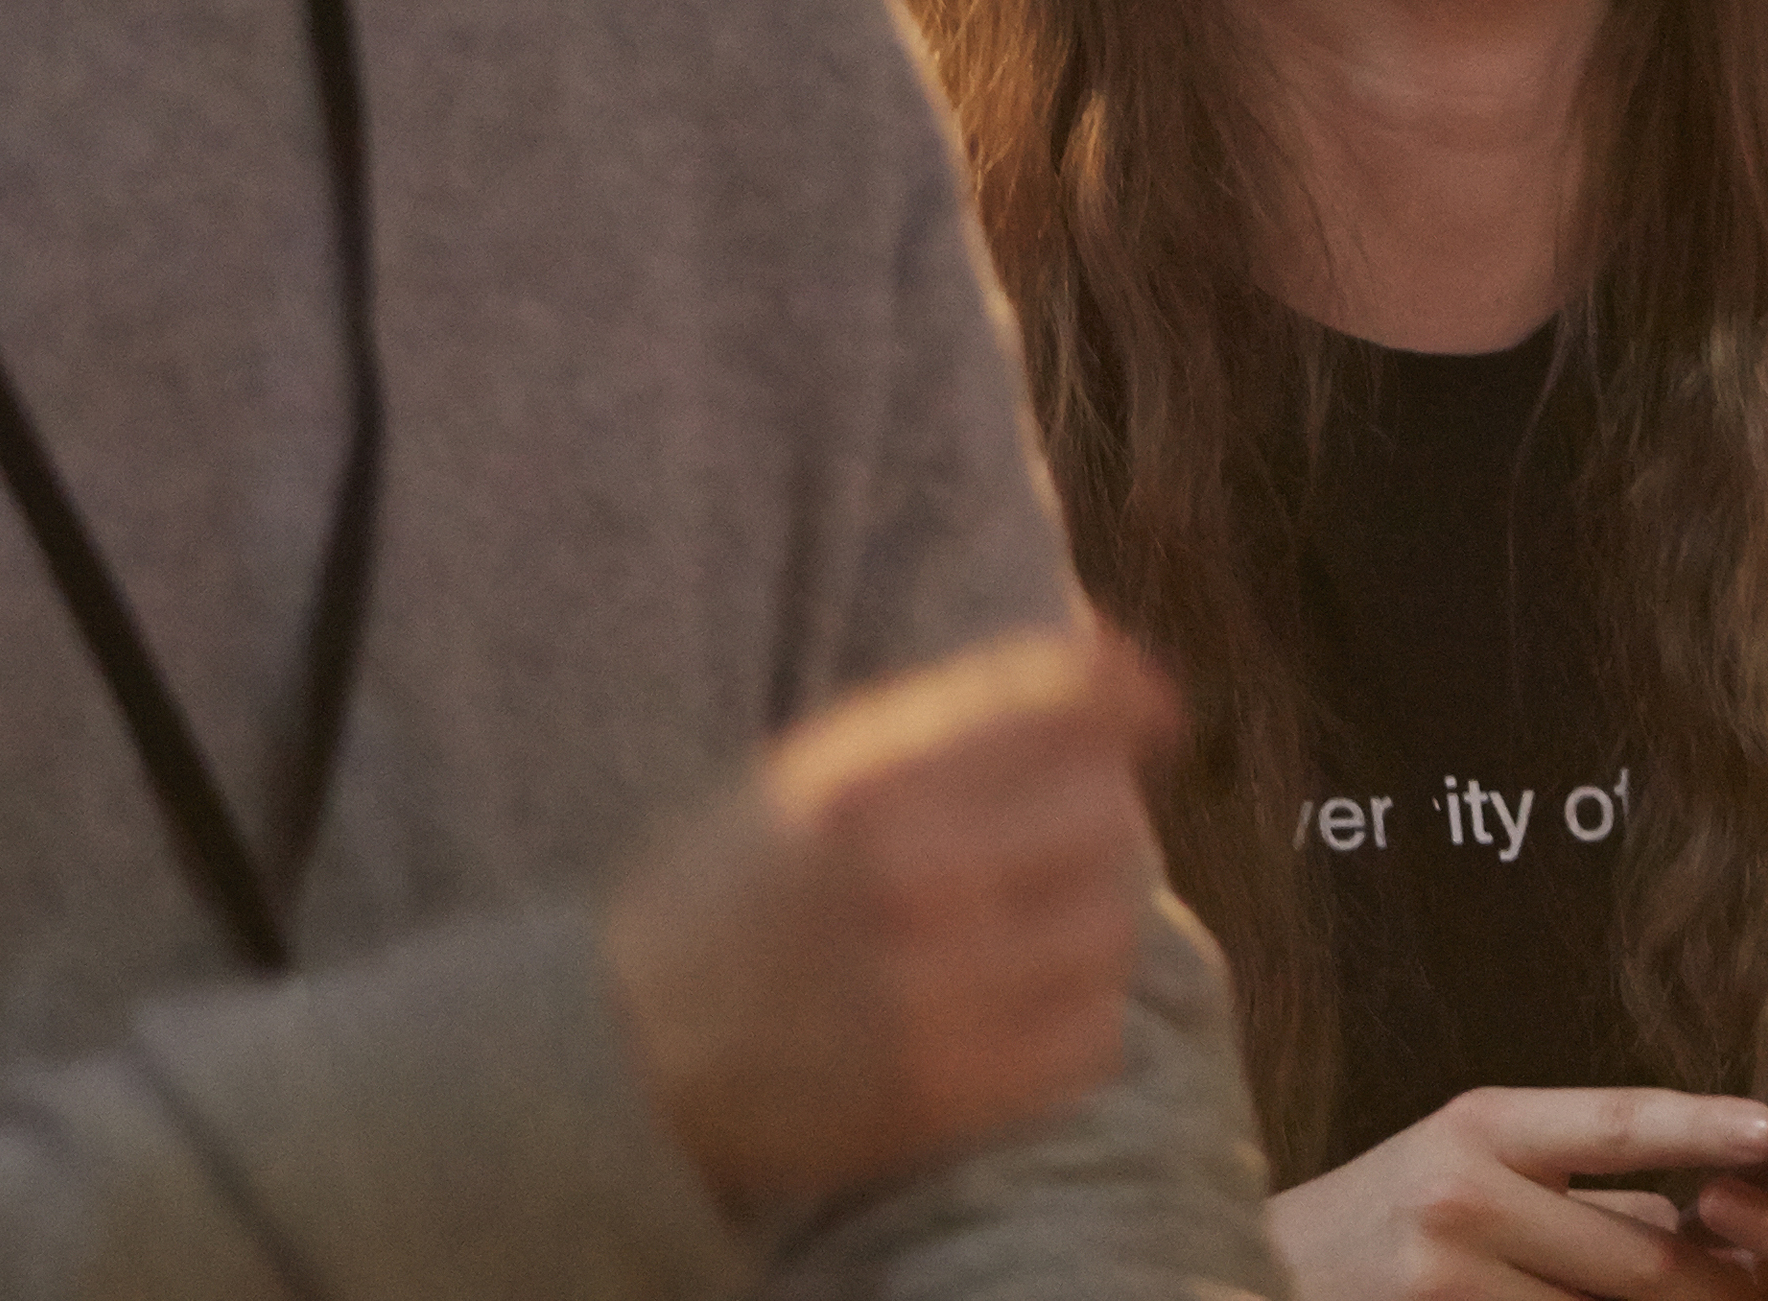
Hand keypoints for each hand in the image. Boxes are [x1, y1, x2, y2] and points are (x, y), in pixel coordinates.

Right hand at [603, 624, 1179, 1211]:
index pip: (1059, 705)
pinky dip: (1078, 1010)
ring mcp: (937, 998)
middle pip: (1107, 813)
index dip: (1124, 693)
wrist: (617, 1063)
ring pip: (1113, 926)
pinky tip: (1021, 999)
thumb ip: (951, 720)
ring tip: (1033, 919)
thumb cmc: (726, 897)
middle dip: (1098, 810)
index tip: (1151, 705)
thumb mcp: (808, 774)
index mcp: (868, 788)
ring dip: (1091, 911)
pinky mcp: (950, 1097)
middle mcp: (914, 885)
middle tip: (1057, 833)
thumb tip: (1115, 671)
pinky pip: (1094, 1035)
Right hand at [1272, 1088, 1767, 1298]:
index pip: (1615, 1123)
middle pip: (1633, 1254)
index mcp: (1484, 1127)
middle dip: (1716, 1282)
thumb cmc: (1388, 1213)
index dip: (1702, 1126)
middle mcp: (1464, 1198)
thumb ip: (1581, 1186)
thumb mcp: (1473, 1164)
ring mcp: (1446, 1281)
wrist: (1265, 1272)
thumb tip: (1697, 1215)